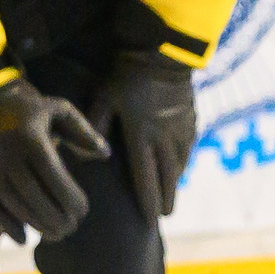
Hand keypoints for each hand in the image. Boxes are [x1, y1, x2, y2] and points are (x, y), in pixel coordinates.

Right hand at [0, 79, 109, 243]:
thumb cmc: (32, 114)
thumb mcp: (59, 111)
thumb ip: (83, 132)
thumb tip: (105, 153)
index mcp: (29, 135)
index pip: (50, 171)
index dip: (67, 194)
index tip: (83, 211)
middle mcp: (6, 151)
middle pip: (30, 191)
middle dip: (52, 215)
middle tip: (71, 228)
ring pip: (11, 201)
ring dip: (34, 223)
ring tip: (55, 235)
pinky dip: (5, 225)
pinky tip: (24, 239)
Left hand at [85, 52, 197, 220]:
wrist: (163, 54)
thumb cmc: (126, 77)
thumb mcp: (104, 98)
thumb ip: (95, 127)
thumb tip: (83, 157)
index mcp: (141, 136)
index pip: (145, 177)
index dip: (147, 200)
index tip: (149, 219)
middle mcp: (164, 138)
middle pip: (167, 177)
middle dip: (165, 199)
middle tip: (164, 216)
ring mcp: (180, 130)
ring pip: (180, 164)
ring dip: (175, 183)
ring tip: (171, 198)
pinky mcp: (190, 120)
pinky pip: (188, 147)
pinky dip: (183, 162)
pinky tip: (180, 169)